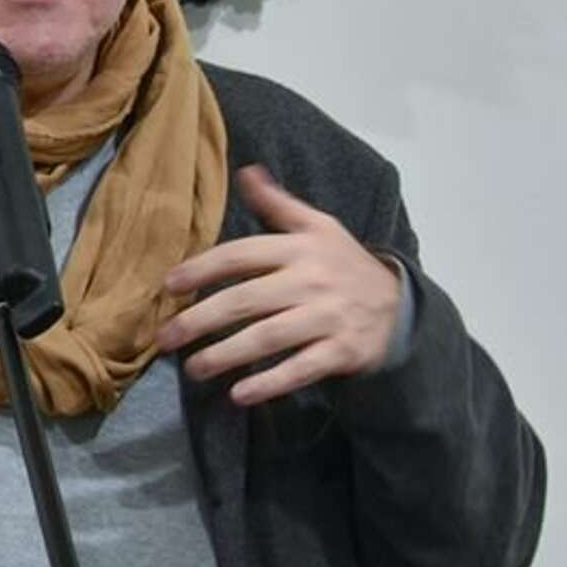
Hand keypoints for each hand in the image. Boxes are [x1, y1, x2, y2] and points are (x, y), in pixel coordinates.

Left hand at [158, 164, 401, 405]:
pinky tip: (238, 394)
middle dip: (201, 320)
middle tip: (165, 337)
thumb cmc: (344, 264)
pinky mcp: (342, 351)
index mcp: (300, 248)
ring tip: (192, 368)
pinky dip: (270, 383)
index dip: (202, 268)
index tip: (168, 285)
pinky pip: (301, 369)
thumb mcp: (318, 227)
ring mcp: (328, 317)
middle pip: (247, 300)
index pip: (241, 255)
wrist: (401, 305)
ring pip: (269, 337)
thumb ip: (278, 204)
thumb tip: (246, 172)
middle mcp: (312, 280)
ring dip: (226, 355)